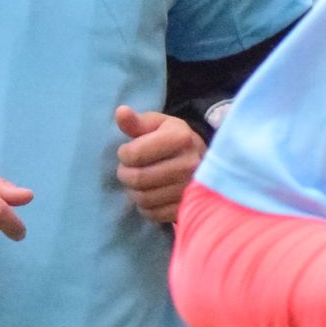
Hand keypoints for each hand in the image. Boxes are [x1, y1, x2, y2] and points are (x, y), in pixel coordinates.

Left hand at [112, 106, 202, 225]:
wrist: (204, 163)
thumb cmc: (173, 140)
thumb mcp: (157, 125)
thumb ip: (136, 122)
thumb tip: (120, 112)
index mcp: (181, 138)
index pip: (134, 154)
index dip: (124, 154)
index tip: (129, 152)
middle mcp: (190, 165)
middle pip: (137, 178)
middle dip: (125, 174)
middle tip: (129, 170)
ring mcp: (190, 189)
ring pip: (143, 198)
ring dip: (133, 191)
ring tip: (139, 182)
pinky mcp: (187, 208)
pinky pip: (152, 214)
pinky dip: (145, 206)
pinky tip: (150, 194)